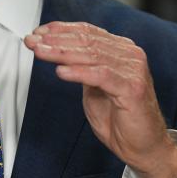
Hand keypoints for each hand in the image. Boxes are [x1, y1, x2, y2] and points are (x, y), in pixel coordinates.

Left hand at [24, 22, 176, 177]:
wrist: (144, 147)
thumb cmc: (121, 119)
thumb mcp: (94, 88)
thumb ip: (82, 69)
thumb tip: (57, 53)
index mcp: (121, 51)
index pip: (88, 32)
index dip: (60, 30)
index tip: (37, 32)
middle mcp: (130, 55)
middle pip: (87, 40)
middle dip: (55, 40)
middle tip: (32, 41)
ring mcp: (133, 70)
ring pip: (91, 54)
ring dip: (60, 52)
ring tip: (40, 52)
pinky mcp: (132, 88)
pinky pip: (101, 75)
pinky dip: (78, 72)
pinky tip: (60, 71)